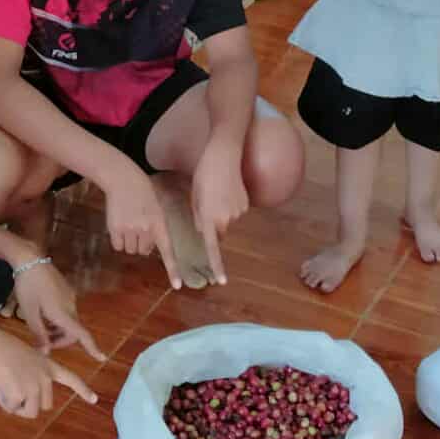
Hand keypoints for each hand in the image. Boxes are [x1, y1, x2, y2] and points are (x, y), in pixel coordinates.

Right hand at [0, 327, 96, 417]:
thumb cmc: (4, 350)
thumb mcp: (28, 358)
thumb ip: (34, 372)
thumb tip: (35, 376)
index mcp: (49, 366)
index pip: (71, 379)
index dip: (83, 390)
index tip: (94, 400)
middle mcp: (46, 377)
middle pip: (46, 405)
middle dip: (30, 404)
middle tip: (13, 391)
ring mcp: (35, 386)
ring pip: (31, 412)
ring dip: (17, 406)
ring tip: (6, 389)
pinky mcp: (22, 394)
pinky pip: (14, 409)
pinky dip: (5, 404)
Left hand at [12, 261, 107, 361]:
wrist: (30, 259)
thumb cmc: (27, 287)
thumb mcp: (29, 313)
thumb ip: (39, 333)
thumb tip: (46, 352)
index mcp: (62, 313)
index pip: (81, 334)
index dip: (92, 347)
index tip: (102, 358)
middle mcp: (70, 306)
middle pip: (73, 331)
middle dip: (61, 340)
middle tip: (42, 342)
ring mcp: (70, 297)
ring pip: (69, 321)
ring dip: (58, 329)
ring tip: (39, 325)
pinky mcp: (66, 290)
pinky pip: (66, 310)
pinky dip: (58, 318)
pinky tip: (43, 312)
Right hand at [105, 168, 179, 287]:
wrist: (123, 180)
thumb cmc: (143, 195)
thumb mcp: (156, 210)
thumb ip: (156, 230)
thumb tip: (147, 250)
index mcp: (160, 224)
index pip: (168, 252)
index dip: (172, 270)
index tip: (177, 286)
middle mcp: (146, 229)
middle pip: (144, 251)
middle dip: (142, 242)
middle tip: (139, 225)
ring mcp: (130, 229)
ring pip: (130, 250)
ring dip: (129, 241)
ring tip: (129, 222)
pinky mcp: (115, 229)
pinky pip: (118, 246)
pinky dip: (118, 239)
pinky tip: (120, 224)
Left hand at [187, 143, 242, 282]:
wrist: (223, 157)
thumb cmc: (204, 176)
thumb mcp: (195, 198)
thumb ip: (199, 218)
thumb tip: (205, 230)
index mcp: (209, 219)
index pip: (213, 248)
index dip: (217, 266)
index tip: (221, 281)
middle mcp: (226, 219)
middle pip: (218, 232)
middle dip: (213, 226)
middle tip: (205, 204)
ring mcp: (238, 212)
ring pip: (227, 221)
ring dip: (221, 213)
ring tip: (216, 192)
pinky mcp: (245, 204)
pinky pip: (235, 211)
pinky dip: (230, 205)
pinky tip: (226, 190)